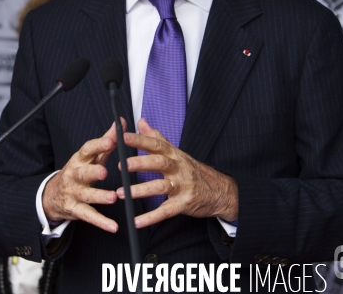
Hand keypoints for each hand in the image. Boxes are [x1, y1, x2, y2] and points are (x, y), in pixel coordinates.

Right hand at [42, 120, 125, 232]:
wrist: (53, 194)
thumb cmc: (79, 170)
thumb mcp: (91, 155)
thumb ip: (107, 139)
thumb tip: (121, 122)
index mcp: (80, 159)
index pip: (88, 149)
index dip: (99, 145)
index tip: (111, 141)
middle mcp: (75, 175)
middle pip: (84, 172)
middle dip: (94, 172)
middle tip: (104, 172)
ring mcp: (74, 193)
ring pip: (87, 195)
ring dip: (100, 196)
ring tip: (113, 197)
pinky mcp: (75, 209)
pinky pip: (88, 216)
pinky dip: (101, 222)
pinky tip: (113, 227)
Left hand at [117, 118, 237, 227]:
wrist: (220, 191)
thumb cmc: (192, 170)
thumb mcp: (176, 152)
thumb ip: (157, 137)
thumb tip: (141, 122)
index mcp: (175, 154)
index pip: (156, 144)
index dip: (140, 140)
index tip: (123, 137)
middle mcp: (179, 168)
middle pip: (159, 162)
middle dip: (141, 163)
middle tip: (122, 165)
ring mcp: (182, 186)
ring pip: (161, 186)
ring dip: (141, 190)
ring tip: (122, 193)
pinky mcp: (184, 204)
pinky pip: (166, 211)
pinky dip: (151, 217)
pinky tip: (137, 221)